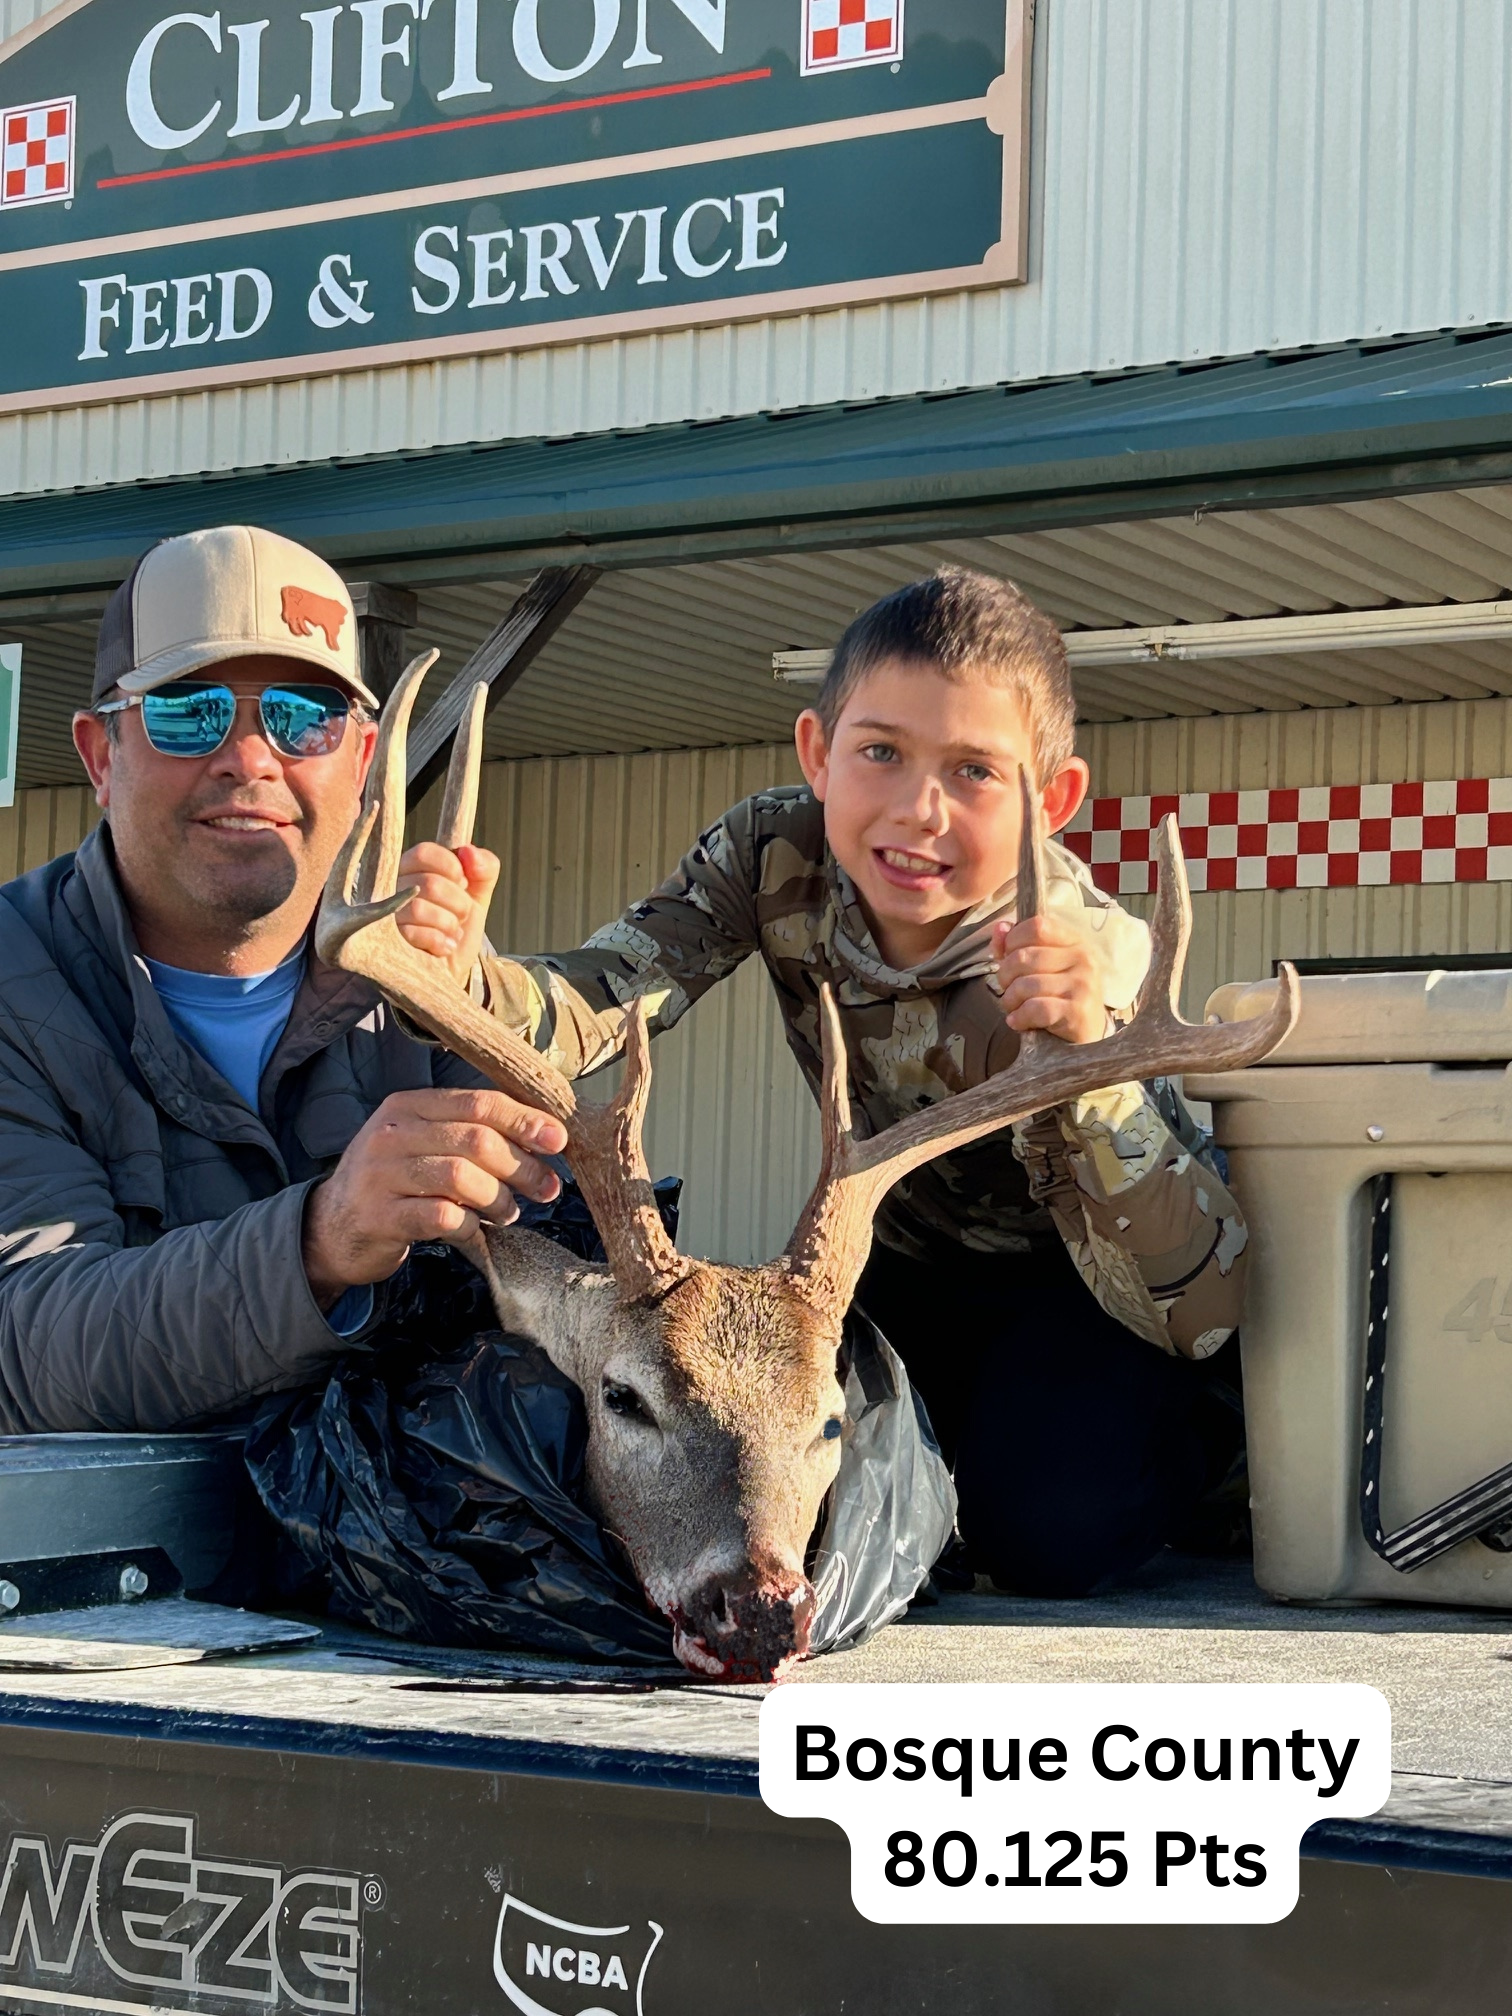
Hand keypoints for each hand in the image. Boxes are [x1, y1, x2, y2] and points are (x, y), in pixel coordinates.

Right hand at [302, 1087, 565, 1305]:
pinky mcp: (379, 1216)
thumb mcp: (423, 1144)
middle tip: (546, 1189)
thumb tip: (545, 1137)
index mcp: (409, 1106)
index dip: (525, 1121)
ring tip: (508, 1212)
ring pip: (462, 1178)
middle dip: (521, 1165)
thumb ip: (470, 1133)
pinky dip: (470, 1226)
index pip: (478, 1103)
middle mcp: (392, 1133)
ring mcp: (382, 1174)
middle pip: (476, 1140)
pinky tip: (475, 1231)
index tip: (559, 1141)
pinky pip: (442, 1217)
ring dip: (498, 1199)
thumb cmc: (395, 1183)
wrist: (330, 1228)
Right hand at [394, 841, 500, 986]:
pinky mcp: (386, 943)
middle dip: (459, 902)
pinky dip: (440, 941)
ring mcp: (386, 916)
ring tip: (453, 932)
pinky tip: (445, 946)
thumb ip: (484, 868)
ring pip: (419, 909)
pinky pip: (413, 934)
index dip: (451, 867)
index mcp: (412, 869)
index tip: (464, 882)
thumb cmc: (460, 925)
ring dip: (449, 923)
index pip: (424, 852)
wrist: (453, 967)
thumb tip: (469, 851)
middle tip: (462, 914)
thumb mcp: (479, 894)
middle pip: (428, 883)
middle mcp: (393, 888)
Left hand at [992, 914, 1107, 1045]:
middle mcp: (1082, 958)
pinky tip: (1018, 1021)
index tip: (1008, 958)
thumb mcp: (1042, 966)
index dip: (1012, 941)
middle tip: (1009, 990)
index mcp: (1074, 940)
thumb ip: (1017, 946)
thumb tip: (999, 928)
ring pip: (1026, 985)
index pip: (1036, 926)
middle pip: (1023, 956)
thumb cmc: (1059, 995)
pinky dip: (1020, 1017)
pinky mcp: (1078, 1010)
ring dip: (1010, 1000)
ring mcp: (1083, 984)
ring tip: (1014, 1008)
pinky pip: (1035, 1009)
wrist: (1088, 1033)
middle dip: (1005, 976)